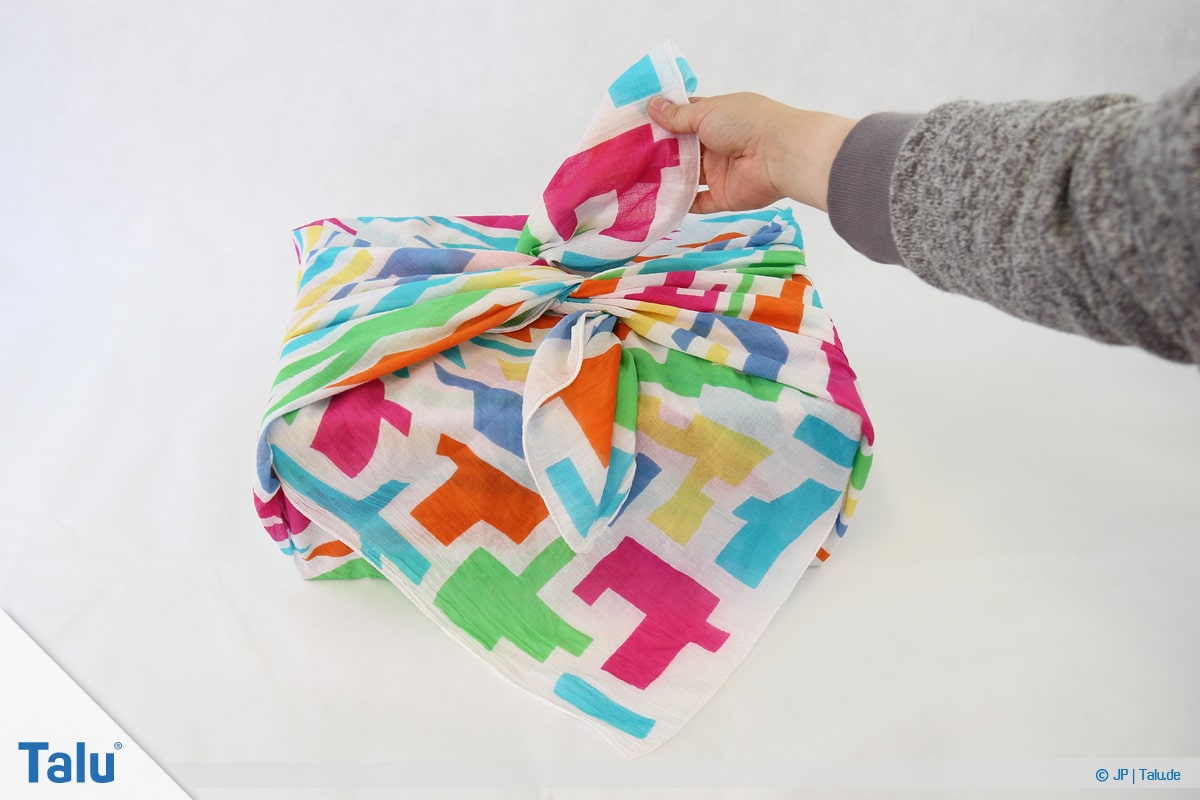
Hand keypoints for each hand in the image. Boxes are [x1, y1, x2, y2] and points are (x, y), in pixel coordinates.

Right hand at [648, 93, 856, 213]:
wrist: (779, 155)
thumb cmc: (746, 123)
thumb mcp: (706, 112)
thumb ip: (677, 115)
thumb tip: (652, 105)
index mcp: (716, 118)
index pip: (685, 117)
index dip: (662, 120)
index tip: (636, 124)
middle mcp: (717, 144)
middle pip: (682, 149)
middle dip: (659, 152)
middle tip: (628, 155)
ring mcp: (720, 171)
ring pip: (687, 177)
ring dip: (666, 178)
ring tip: (635, 180)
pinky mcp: (724, 196)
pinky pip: (698, 202)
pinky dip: (681, 204)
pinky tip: (657, 203)